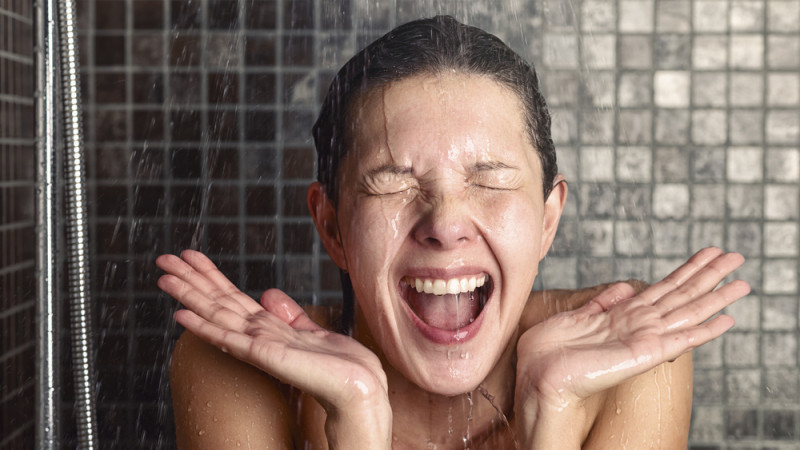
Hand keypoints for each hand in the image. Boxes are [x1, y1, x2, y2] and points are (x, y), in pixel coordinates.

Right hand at [157, 250, 391, 448]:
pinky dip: (203, 326)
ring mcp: (257, 346)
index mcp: (268, 328)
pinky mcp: (263, 355)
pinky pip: (228, 338)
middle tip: (162, 260)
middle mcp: (257, 336)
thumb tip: (269, 295)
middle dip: (190, 280)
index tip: (190, 257)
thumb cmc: (340, 366)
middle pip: (216, 301)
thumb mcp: (312, 330)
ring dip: (188, 296)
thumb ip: (289, 315)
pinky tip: (182, 316)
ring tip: (163, 278)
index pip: (232, 297)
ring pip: (215, 314)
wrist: (357, 387)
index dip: (210, 276)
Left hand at [515, 248, 748, 445]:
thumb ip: (602, 303)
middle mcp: (639, 326)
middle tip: (738, 257)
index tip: (709, 253)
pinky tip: (727, 320)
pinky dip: (705, 330)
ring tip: (743, 282)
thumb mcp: (576, 316)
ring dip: (717, 297)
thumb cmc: (549, 352)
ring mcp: (644, 339)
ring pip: (688, 311)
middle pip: (683, 295)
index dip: (687, 269)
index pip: (664, 287)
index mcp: (624, 315)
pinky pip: (681, 339)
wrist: (539, 375)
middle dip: (710, 275)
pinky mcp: (645, 353)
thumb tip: (624, 288)